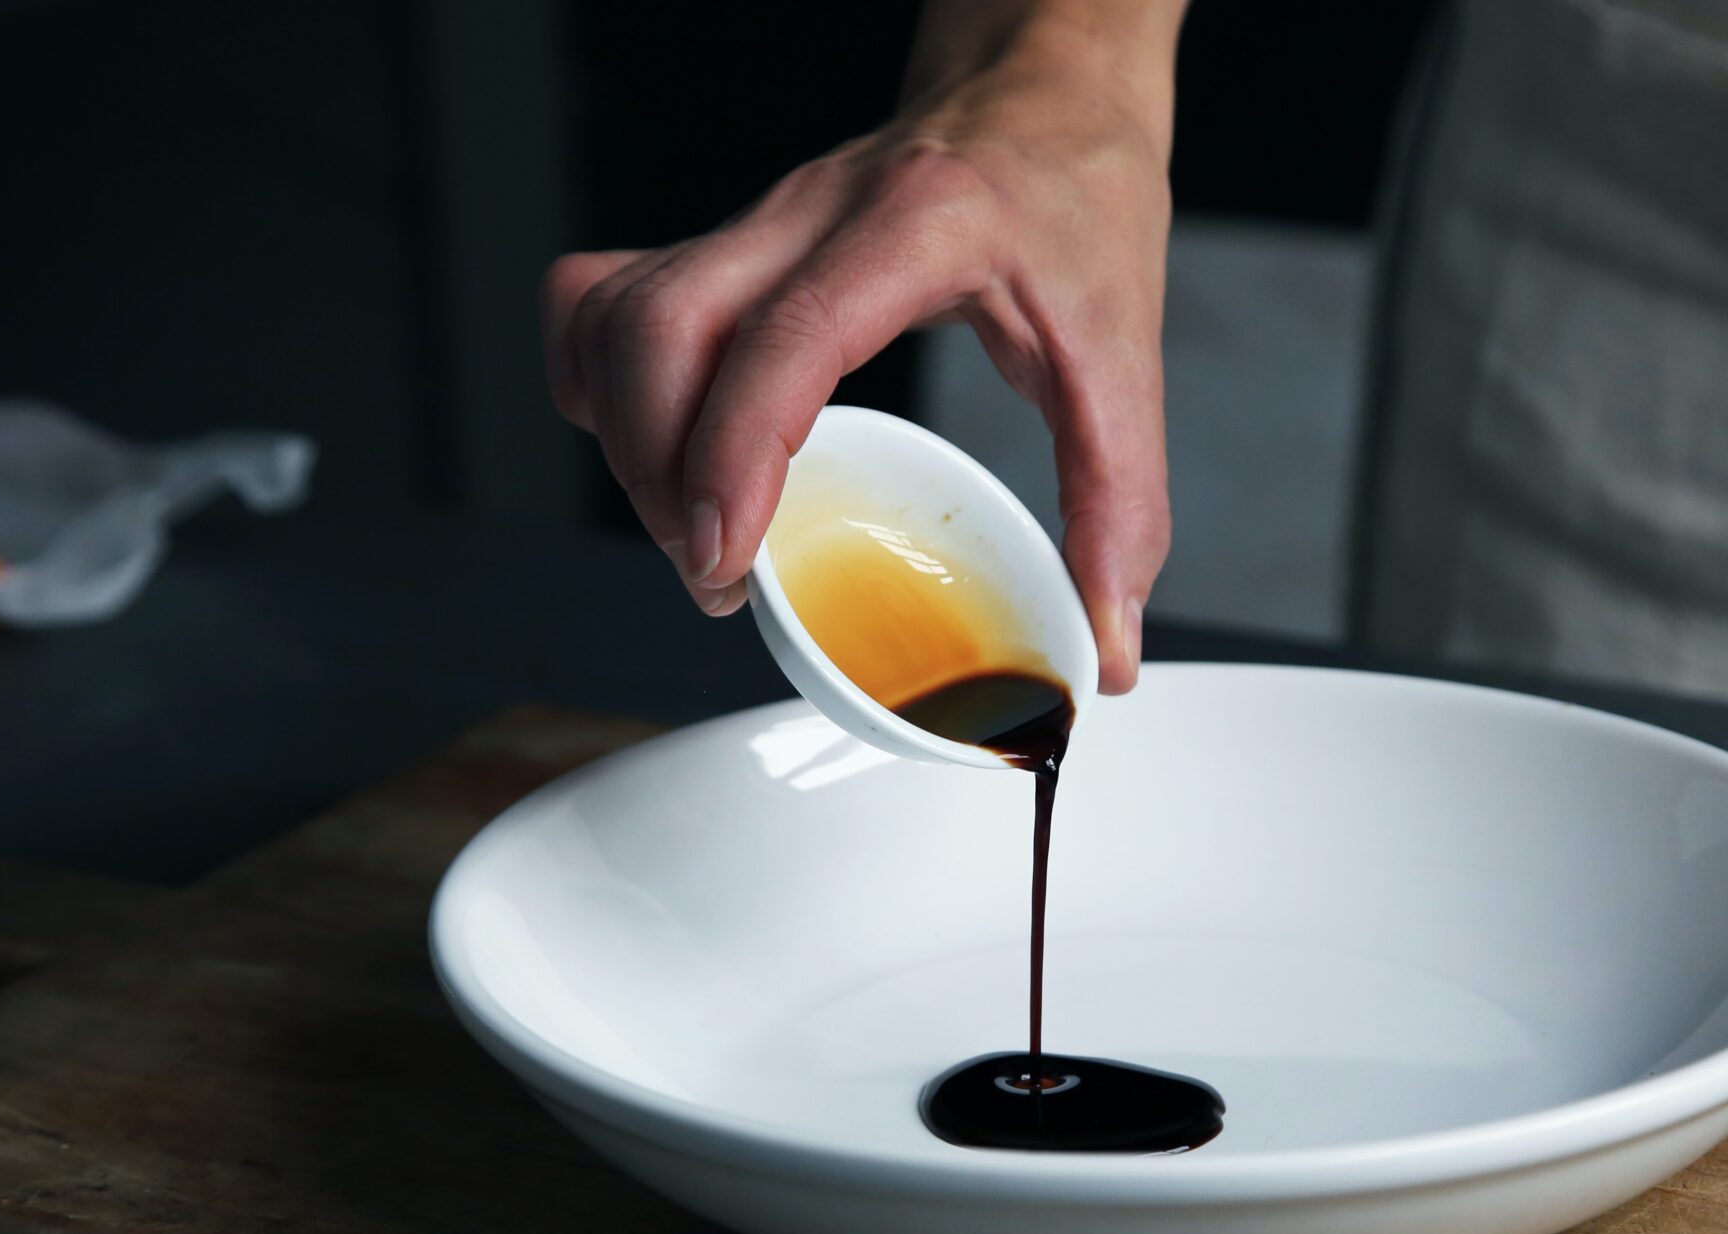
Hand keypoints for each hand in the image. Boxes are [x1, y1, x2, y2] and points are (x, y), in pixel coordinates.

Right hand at [540, 20, 1175, 692]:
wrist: (1046, 96)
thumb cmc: (1078, 203)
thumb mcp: (1125, 354)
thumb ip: (1122, 506)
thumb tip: (1108, 643)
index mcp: (918, 227)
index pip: (787, 335)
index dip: (736, 452)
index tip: (724, 554)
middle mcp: (812, 212)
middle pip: (661, 327)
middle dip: (659, 473)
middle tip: (720, 572)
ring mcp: (755, 223)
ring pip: (616, 316)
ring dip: (627, 440)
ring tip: (693, 527)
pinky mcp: (726, 245)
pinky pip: (604, 301)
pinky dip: (601, 384)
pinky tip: (656, 447)